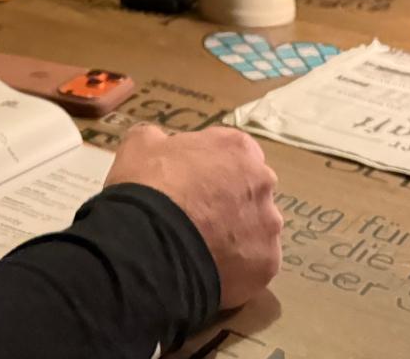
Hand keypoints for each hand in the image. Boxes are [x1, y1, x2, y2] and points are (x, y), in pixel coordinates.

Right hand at [105, 124, 280, 308]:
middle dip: (230, 201)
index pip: (235, 153)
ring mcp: (268, 224)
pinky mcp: (267, 263)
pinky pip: (254, 264)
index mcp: (238, 148)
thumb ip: (160, 140)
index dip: (213, 168)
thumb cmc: (148, 187)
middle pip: (251, 190)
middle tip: (198, 217)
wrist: (150, 244)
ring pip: (257, 229)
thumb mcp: (140, 145)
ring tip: (203, 249)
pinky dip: (237, 268)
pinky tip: (210, 270)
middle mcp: (263, 182)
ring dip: (237, 236)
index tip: (193, 182)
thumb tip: (160, 145)